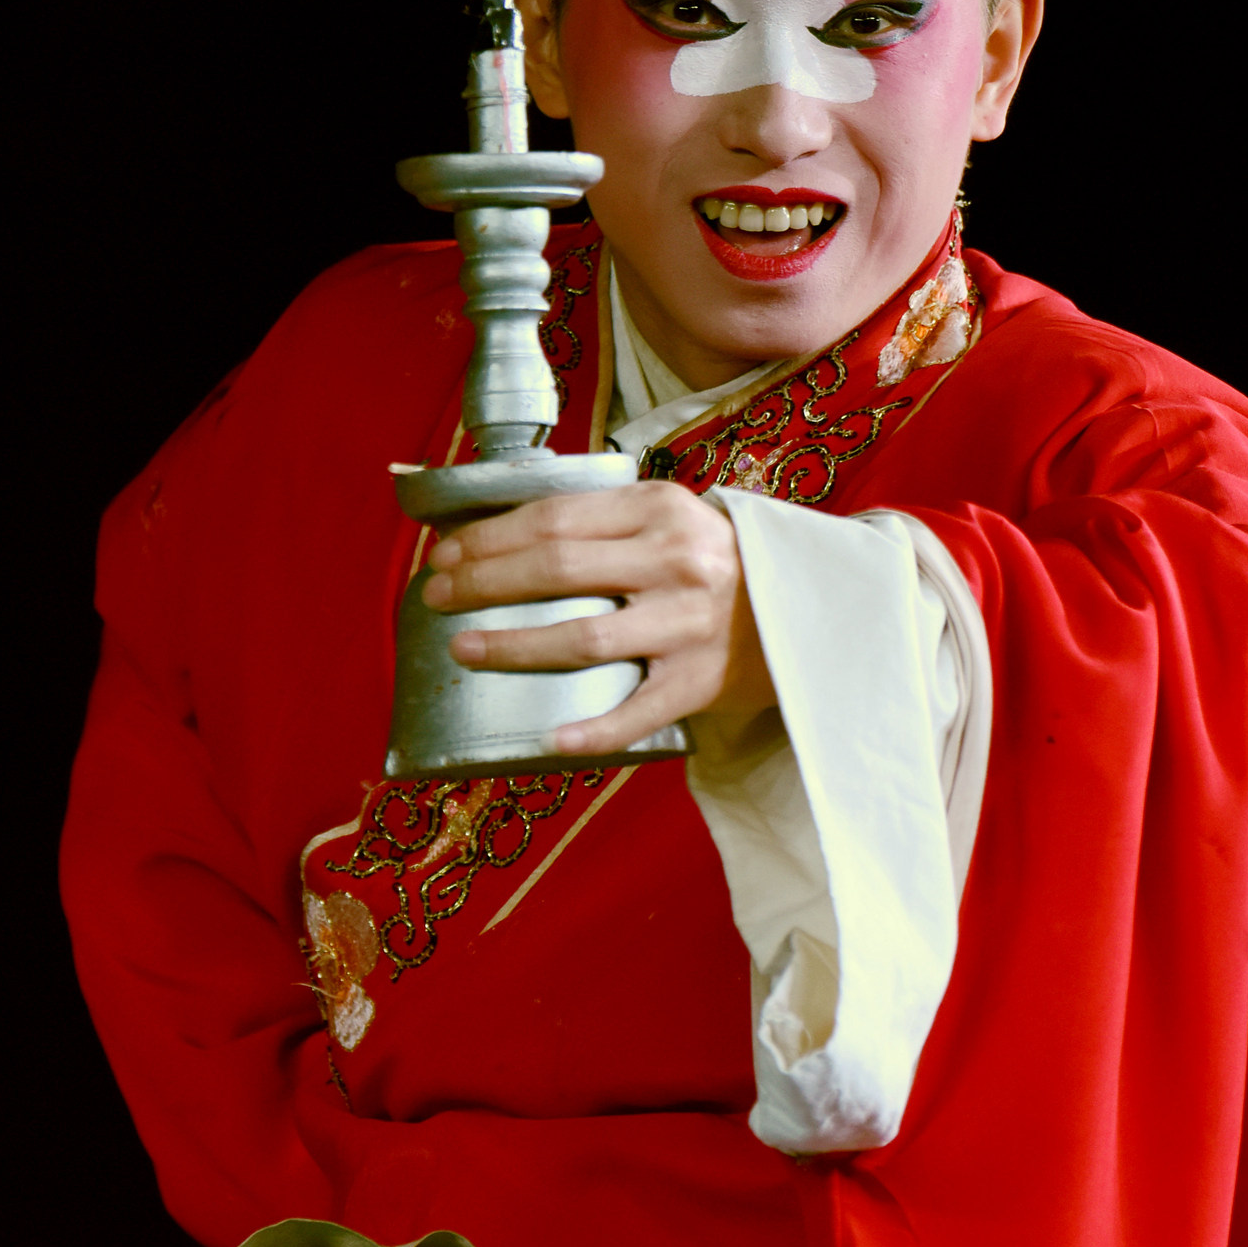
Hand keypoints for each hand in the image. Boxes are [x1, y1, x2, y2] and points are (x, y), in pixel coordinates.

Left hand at [422, 481, 775, 754]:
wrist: (811, 607)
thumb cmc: (719, 562)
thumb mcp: (671, 518)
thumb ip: (605, 521)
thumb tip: (502, 536)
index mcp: (661, 510)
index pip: (556, 518)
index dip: (489, 537)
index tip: (446, 553)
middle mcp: (677, 561)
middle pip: (557, 569)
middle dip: (483, 582)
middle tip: (436, 595)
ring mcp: (689, 624)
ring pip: (583, 637)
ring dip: (513, 644)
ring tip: (464, 647)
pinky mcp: (701, 681)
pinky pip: (637, 712)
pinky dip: (591, 730)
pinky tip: (548, 736)